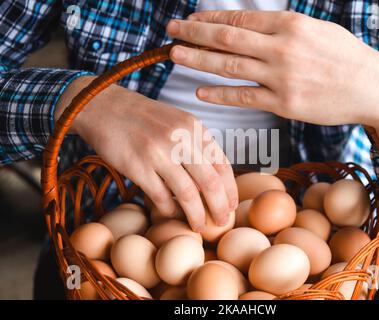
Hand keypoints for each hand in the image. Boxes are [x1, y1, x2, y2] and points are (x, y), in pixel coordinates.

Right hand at [55, 76, 237, 230]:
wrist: (104, 106)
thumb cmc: (145, 119)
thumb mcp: (178, 123)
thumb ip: (197, 147)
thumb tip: (215, 181)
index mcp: (194, 128)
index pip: (222, 164)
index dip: (230, 189)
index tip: (232, 206)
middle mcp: (180, 139)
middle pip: (210, 183)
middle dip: (220, 208)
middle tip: (222, 222)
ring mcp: (158, 153)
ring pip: (188, 194)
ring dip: (196, 216)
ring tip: (199, 226)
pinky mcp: (137, 166)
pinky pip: (161, 197)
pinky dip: (170, 210)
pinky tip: (172, 212)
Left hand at [166, 10, 378, 152]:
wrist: (373, 88)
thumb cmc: (346, 57)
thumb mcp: (316, 30)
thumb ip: (283, 29)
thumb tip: (252, 27)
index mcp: (290, 24)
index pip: (239, 18)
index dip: (210, 18)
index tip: (191, 18)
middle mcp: (282, 47)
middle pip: (227, 37)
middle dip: (195, 32)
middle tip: (171, 30)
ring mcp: (281, 76)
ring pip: (230, 66)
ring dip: (198, 59)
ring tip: (175, 55)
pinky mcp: (283, 103)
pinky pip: (244, 97)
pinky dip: (219, 93)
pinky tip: (200, 91)